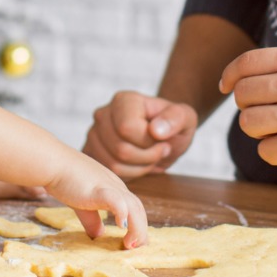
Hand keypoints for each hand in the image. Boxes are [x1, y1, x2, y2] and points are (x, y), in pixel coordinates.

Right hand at [44, 153, 148, 248]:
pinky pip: (117, 201)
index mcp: (113, 187)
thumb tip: (98, 235)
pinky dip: (123, 213)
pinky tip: (121, 226)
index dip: (137, 225)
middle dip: (141, 230)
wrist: (52, 162)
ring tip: (131, 244)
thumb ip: (91, 219)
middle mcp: (116, 186)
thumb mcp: (82, 203)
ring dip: (137, 228)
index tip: (133, 242)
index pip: (133, 207)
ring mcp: (109, 186)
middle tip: (136, 248)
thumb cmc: (64, 179)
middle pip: (138, 209)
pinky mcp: (99, 190)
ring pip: (134, 207)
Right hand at [82, 90, 198, 177]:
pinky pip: (106, 173)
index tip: (163, 141)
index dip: (149, 142)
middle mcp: (103, 114)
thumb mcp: (185, 117)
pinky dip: (127, 175)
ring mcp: (94, 134)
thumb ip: (175, 119)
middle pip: (120, 149)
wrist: (162, 135)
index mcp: (123, 100)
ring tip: (149, 159)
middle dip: (146, 158)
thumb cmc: (173, 124)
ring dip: (139, 169)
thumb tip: (155, 130)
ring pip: (112, 164)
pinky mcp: (91, 152)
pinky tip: (137, 165)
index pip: (127, 128)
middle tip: (159, 152)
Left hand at [220, 46, 276, 167]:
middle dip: (249, 105)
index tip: (227, 86)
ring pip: (248, 123)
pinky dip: (273, 150)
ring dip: (259, 128)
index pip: (245, 64)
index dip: (230, 76)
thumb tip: (236, 81)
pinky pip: (265, 151)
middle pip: (242, 96)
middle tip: (268, 111)